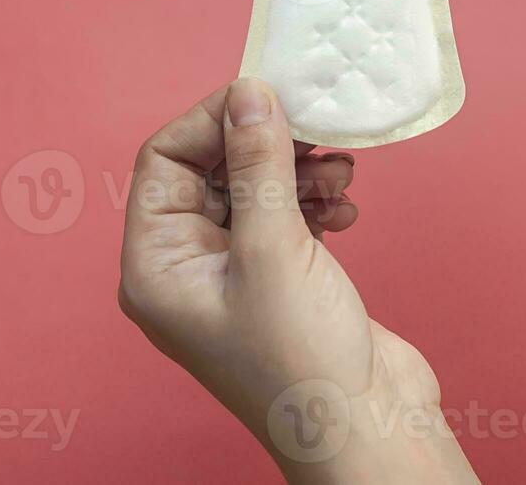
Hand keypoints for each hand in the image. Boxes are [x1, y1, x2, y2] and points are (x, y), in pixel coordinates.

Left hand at [117, 78, 478, 483]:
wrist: (370, 433)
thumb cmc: (303, 362)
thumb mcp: (274, 247)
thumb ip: (257, 163)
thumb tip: (248, 93)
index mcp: (155, 266)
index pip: (162, 162)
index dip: (210, 121)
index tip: (263, 93)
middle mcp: (185, 269)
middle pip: (209, 171)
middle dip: (262, 145)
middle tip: (313, 128)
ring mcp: (232, 277)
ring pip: (253, 191)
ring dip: (297, 171)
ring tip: (340, 173)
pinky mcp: (278, 282)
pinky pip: (284, 217)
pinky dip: (313, 202)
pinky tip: (344, 208)